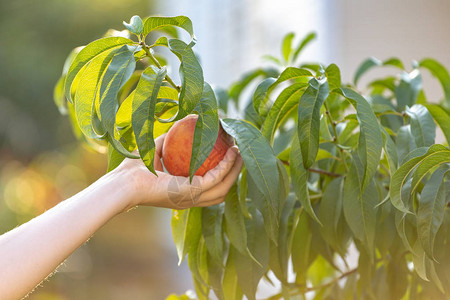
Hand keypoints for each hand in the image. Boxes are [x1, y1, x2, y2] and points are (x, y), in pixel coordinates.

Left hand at [114, 133, 242, 210]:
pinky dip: (226, 166)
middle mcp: (190, 200)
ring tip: (240, 152)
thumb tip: (181, 126)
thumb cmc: (133, 171)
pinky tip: (232, 153)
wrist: (124, 183)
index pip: (209, 189)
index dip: (222, 175)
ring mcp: (192, 198)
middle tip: (240, 154)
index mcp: (183, 195)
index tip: (228, 157)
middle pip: (222, 190)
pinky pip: (216, 177)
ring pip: (224, 186)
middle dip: (234, 173)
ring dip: (235, 170)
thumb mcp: (155, 151)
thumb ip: (169, 140)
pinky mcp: (192, 192)